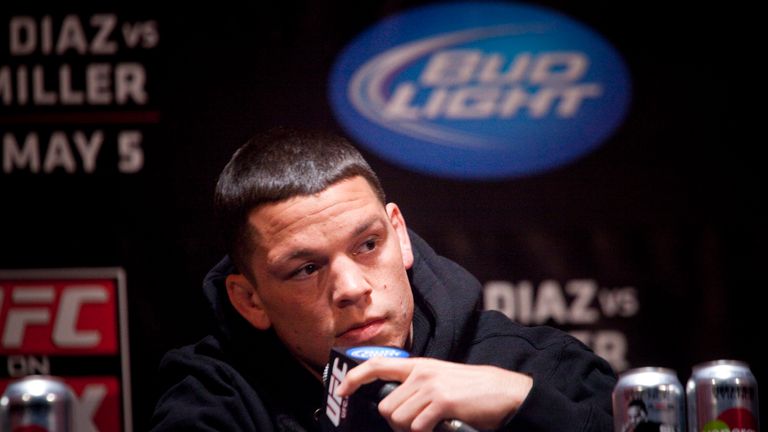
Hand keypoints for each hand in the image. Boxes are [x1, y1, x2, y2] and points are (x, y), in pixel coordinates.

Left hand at [335, 357, 532, 431]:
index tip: (341, 390)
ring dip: (412, 430)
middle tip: (419, 425)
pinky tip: (443, 426)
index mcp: (420, 366)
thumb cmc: (474, 391)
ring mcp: (431, 386)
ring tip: (432, 425)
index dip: (355, 377)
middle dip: (397, 423)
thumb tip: (396, 408)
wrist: (505, 392)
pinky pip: (417, 427)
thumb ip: (418, 387)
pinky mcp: (442, 401)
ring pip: (398, 419)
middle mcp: (421, 373)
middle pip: (387, 407)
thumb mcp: (442, 380)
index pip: (378, 365)